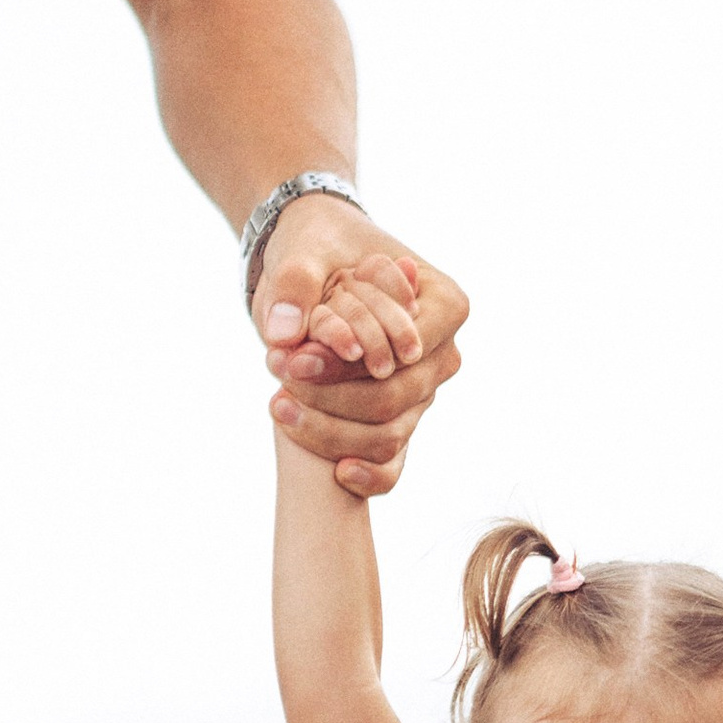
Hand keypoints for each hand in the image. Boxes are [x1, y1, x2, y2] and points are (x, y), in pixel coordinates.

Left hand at [255, 195, 467, 499]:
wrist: (319, 262)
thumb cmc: (321, 247)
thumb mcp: (305, 251)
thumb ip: (294, 284)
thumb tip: (282, 333)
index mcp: (445, 305)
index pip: (404, 352)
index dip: (346, 365)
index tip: (291, 362)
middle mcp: (443, 354)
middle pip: (394, 400)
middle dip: (332, 399)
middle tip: (277, 380)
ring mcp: (424, 392)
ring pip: (388, 435)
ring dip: (331, 432)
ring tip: (277, 405)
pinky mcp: (400, 419)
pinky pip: (393, 463)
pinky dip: (369, 475)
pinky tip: (337, 472)